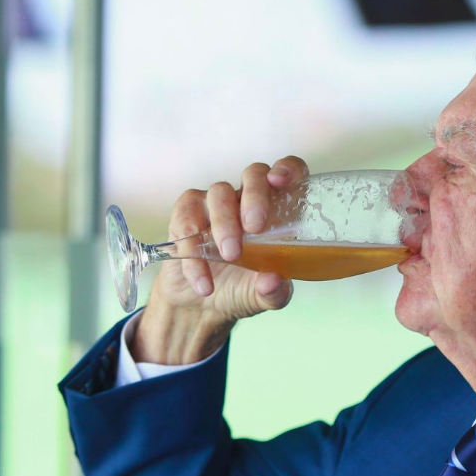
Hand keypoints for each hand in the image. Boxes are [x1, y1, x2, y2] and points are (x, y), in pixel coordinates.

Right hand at [131, 156, 308, 363]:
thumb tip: (274, 281)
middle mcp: (247, 199)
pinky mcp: (186, 217)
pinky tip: (204, 281)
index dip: (287, 169)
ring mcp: (216, 204)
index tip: (280, 182)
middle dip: (254, 196)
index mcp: (278, 209)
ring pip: (218, 193)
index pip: (288, 171)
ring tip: (230, 256)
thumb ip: (275, 291)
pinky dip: (195, 252)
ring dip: (224, 223)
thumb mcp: (266, 298)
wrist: (204, 307)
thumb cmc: (244, 289)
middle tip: (254, 226)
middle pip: (253, 174)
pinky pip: (187, 220)